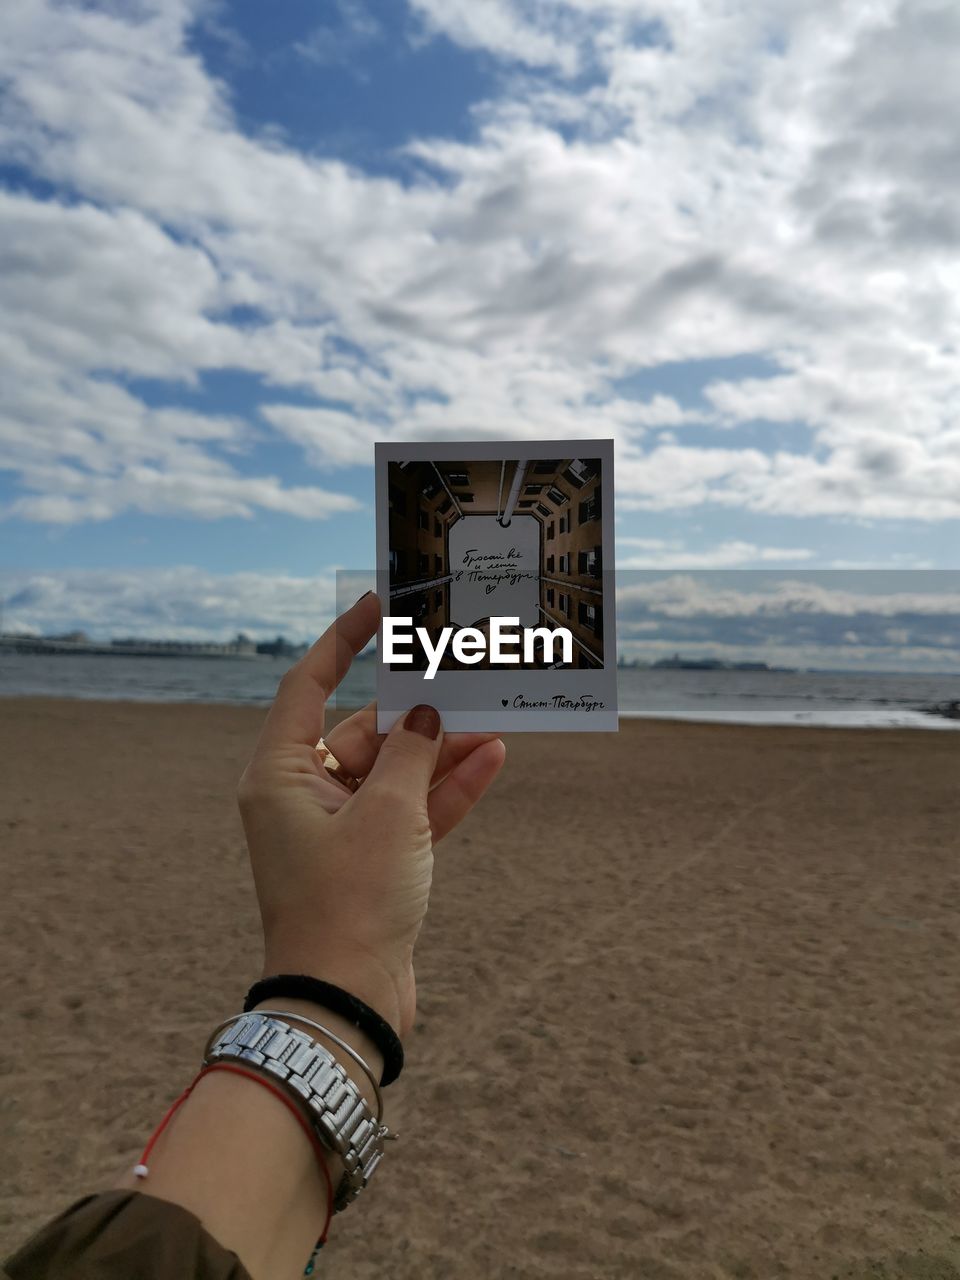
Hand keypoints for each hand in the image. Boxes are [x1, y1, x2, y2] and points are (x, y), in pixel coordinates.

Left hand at [236, 592, 505, 1037]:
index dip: (342, 641)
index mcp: (280, 776)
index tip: (376, 606)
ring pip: (396, 772)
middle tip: (460, 671)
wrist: (347, 1005)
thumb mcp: (388, 813)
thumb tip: (427, 712)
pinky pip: (413, 811)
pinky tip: (491, 758)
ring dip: (442, 750)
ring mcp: (341, 832)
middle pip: (364, 732)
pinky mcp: (374, 863)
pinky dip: (447, 789)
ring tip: (492, 715)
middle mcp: (305, 797)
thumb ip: (411, 751)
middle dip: (416, 710)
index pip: (308, 686)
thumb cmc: (350, 904)